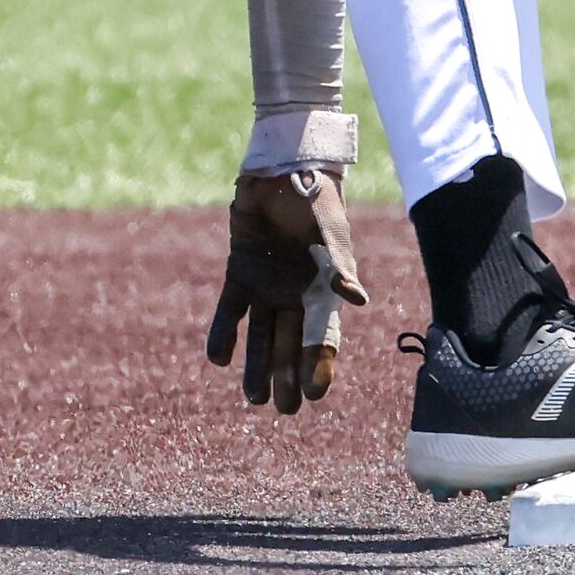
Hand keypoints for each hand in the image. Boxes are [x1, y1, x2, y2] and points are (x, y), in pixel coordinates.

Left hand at [206, 168, 369, 413]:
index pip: (322, 336)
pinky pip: (230, 308)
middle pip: (290, 344)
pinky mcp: (240, 269)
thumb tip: (356, 300)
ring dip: (256, 365)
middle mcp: (294, 293)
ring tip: (252, 398)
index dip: (319, 365)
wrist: (285, 165)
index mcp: (322, 288)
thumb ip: (340, 265)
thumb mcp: (330, 231)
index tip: (314, 394)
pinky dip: (224, 331)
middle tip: (284, 409)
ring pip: (260, 333)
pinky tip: (218, 357)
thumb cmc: (316, 197)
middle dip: (288, 376)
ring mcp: (266, 283)